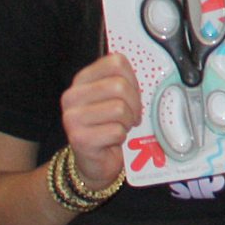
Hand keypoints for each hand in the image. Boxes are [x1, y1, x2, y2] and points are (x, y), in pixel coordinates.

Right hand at [59, 53, 140, 194]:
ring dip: (128, 121)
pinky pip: (116, 131)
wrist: (95, 161)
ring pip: (119, 108)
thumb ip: (126, 82)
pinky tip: (114, 140)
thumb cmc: (109, 125)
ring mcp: (72, 117)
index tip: (132, 93)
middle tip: (131, 116)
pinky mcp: (79, 138)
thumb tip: (153, 70)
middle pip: (119, 86)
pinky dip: (122, 137)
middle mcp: (72, 96)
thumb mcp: (116, 99)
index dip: (133, 78)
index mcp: (82, 79)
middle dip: (134, 104)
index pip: (116, 62)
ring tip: (122, 127)